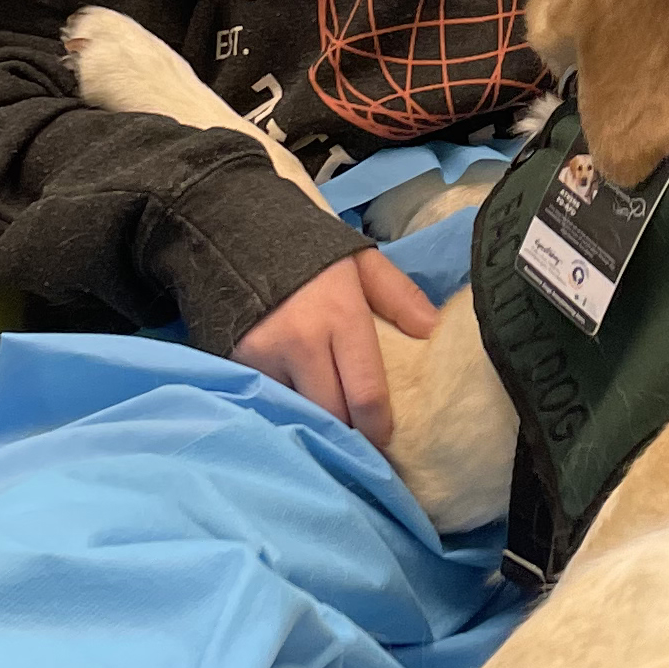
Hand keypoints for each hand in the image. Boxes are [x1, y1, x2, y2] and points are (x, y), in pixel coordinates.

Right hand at [236, 245, 440, 445]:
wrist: (236, 227)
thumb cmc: (308, 246)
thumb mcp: (361, 260)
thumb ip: (400, 296)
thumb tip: (433, 331)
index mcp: (341, 317)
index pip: (366, 395)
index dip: (378, 427)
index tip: (385, 440)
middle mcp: (301, 344)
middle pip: (332, 415)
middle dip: (348, 431)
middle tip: (359, 437)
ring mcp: (263, 357)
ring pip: (298, 413)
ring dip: (314, 420)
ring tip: (327, 421)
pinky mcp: (235, 362)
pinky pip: (269, 400)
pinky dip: (285, 406)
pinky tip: (294, 403)